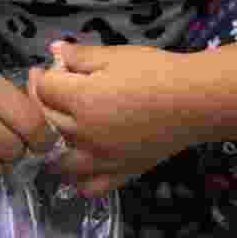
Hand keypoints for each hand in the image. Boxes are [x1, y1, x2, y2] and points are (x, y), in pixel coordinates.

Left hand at [31, 43, 194, 197]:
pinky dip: (77, 179)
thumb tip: (52, 51)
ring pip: (59, 159)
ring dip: (51, 144)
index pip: (44, 89)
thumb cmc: (156, 71)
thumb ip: (80, 56)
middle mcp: (83, 134)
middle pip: (46, 121)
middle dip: (41, 103)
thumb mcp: (116, 56)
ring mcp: (100, 158)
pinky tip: (80, 163)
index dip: (41, 76)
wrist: (195, 101)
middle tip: (49, 90)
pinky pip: (88, 186)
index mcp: (80, 100)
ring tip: (58, 129)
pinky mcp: (120, 173)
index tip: (44, 69)